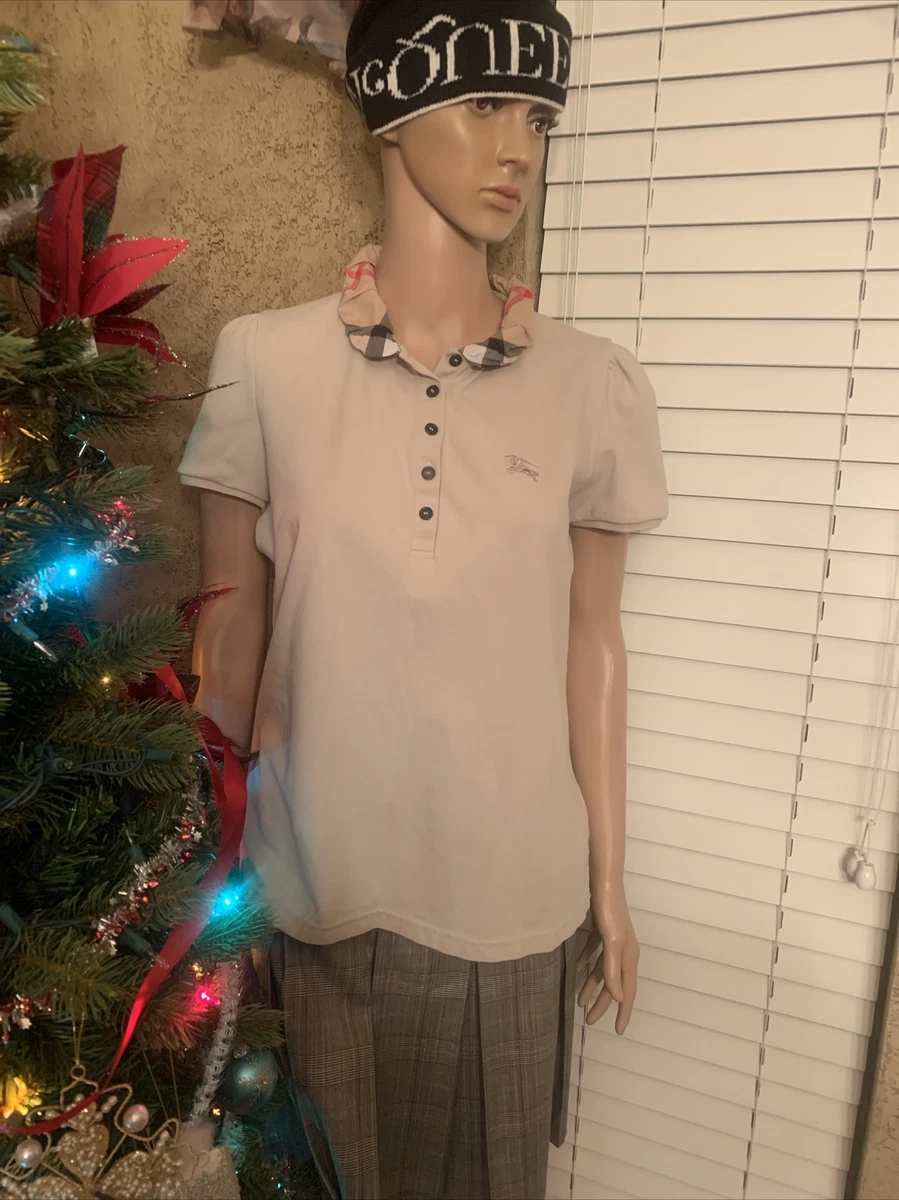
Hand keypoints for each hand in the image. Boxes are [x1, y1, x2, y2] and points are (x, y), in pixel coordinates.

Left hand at [577, 884, 638, 1033]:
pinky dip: (587, 963)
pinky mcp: (602, 930)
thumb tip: (618, 997)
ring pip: (602, 971)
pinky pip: (594, 954)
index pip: (627, 992)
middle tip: (589, 1020)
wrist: (603, 882)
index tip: (618, 1032)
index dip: (623, 1012)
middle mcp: (623, 951)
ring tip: (579, 1001)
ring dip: (592, 986)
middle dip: (602, 1004)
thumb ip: (612, 969)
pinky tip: (578, 969)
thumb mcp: (611, 942)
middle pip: (613, 985)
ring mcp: (612, 941)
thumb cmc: (609, 911)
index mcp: (628, 957)